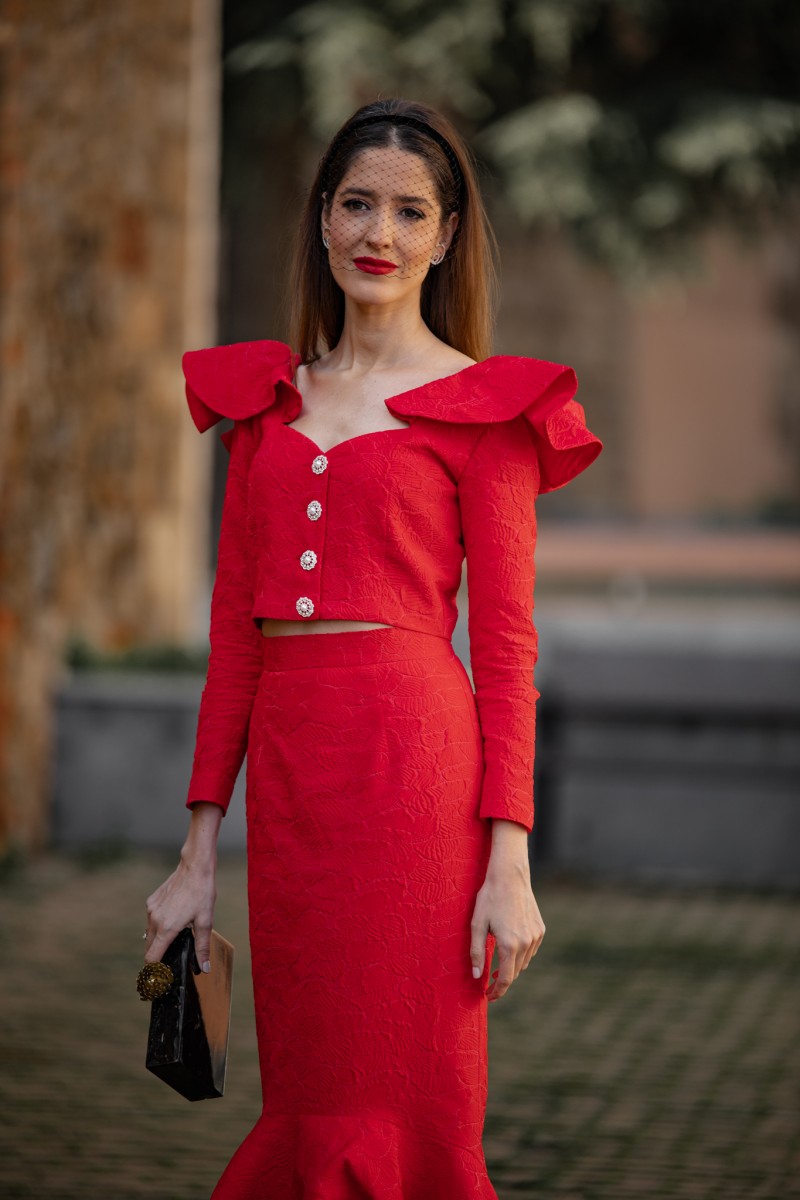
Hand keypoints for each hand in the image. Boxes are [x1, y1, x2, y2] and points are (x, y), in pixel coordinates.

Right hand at [143, 803, 220, 970]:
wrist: (195, 867)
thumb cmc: (202, 893)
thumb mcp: (206, 922)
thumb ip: (202, 947)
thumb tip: (204, 968)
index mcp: (166, 929)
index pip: (152, 958)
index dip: (154, 970)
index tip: (159, 978)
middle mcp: (154, 920)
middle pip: (149, 948)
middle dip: (157, 956)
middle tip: (168, 963)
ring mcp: (151, 909)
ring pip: (149, 934)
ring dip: (158, 940)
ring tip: (173, 941)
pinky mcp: (152, 901)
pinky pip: (152, 920)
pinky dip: (158, 925)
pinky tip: (173, 921)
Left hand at [470, 821, 544, 1001]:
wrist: (509, 876)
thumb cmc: (489, 898)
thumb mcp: (477, 925)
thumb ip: (476, 952)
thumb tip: (477, 976)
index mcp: (510, 945)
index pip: (506, 979)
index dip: (498, 991)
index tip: (489, 996)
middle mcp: (526, 943)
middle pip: (515, 972)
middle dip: (503, 980)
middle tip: (489, 982)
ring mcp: (536, 936)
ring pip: (524, 961)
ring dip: (512, 966)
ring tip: (498, 964)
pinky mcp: (540, 928)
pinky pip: (531, 949)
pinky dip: (521, 953)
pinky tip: (511, 946)